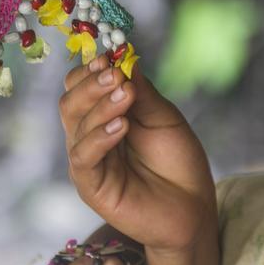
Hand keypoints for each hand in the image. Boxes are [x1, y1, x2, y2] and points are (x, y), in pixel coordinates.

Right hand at [59, 58, 214, 251]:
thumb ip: (142, 92)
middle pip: (70, 102)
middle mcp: (88, 136)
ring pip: (75, 125)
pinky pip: (83, 157)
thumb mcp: (164, 118)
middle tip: (116, 75)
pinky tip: (122, 127)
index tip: (110, 57)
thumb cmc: (178, 162)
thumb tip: (124, 56)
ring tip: (127, 96)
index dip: (91, 70)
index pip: (80, 86)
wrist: (193, 208)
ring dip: (100, 106)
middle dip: (91, 84)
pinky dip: (100, 137)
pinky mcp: (90, 186)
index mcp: (102, 116)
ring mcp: (88, 161)